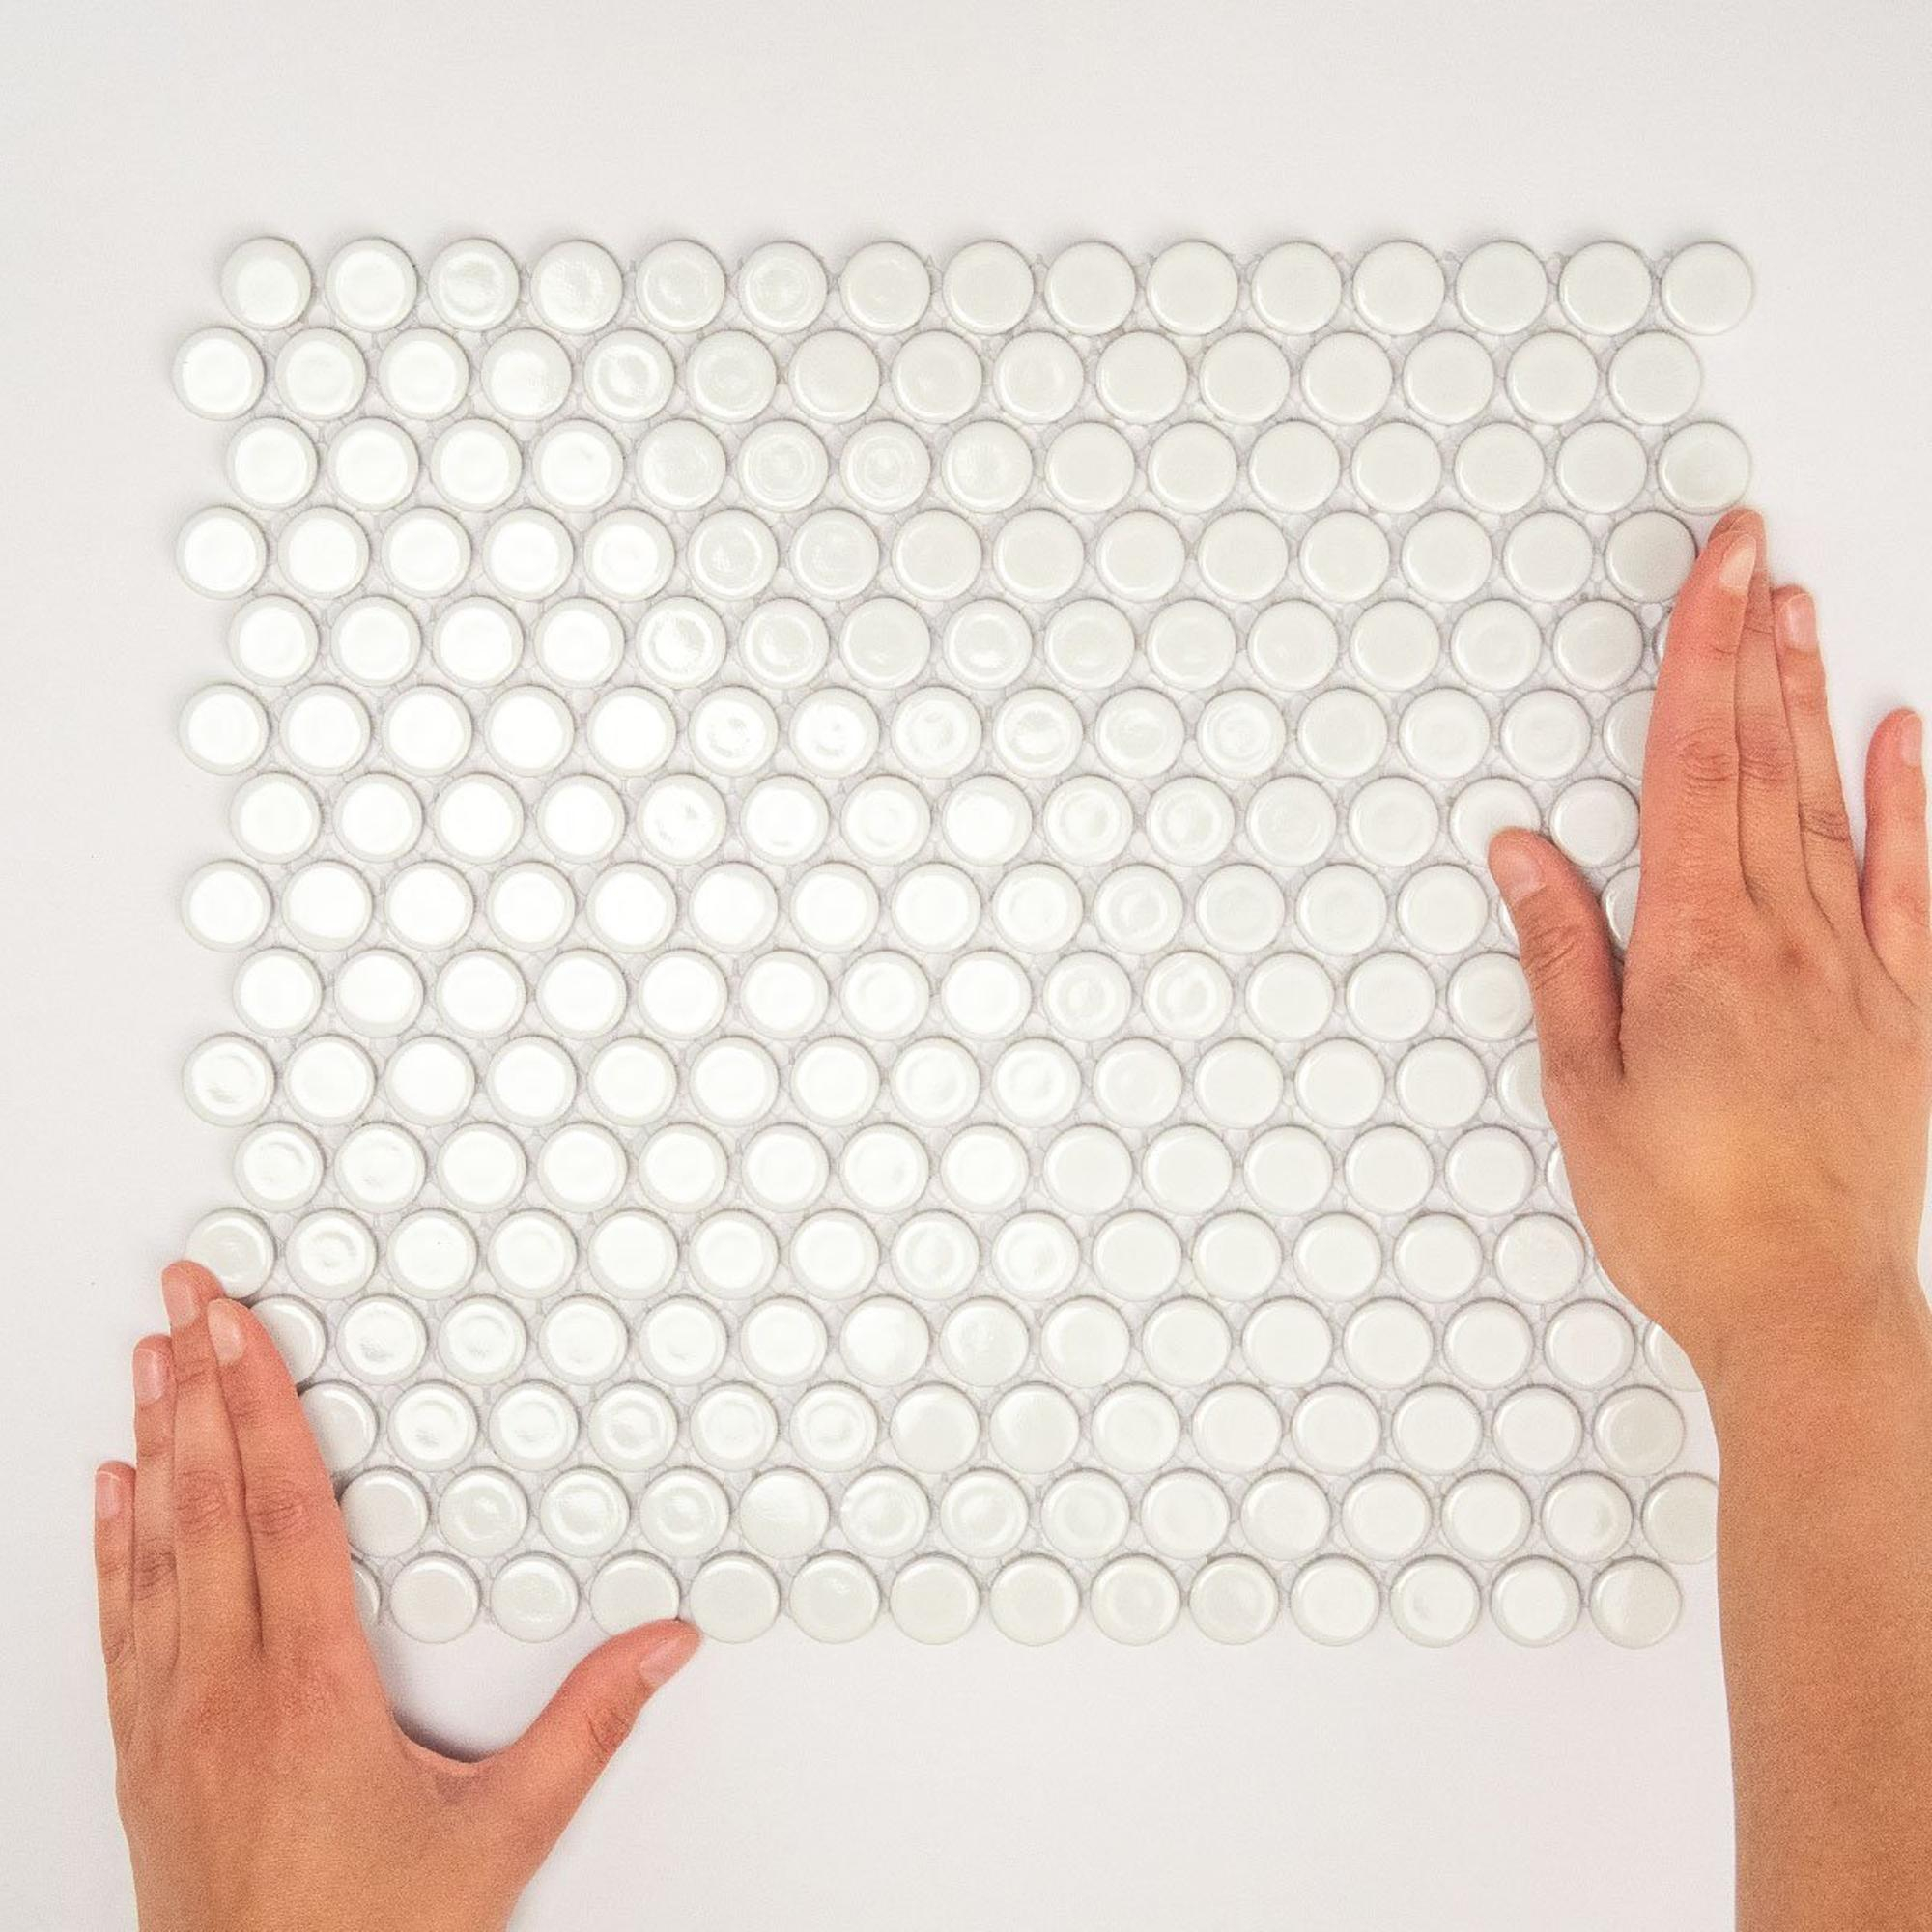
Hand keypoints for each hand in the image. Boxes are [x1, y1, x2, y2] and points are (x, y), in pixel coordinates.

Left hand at [93, 1259, 699, 1931]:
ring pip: (154, 1550)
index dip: (263, 1404)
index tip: (240, 1327)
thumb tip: (663, 1646)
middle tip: (182, 1297)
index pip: (285, 1509)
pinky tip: (112, 1493)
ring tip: (148, 1362)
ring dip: (154, 1444)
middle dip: (197, 1385)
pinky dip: (113, 1544)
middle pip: (208, 1503)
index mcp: (310, 1690)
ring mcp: (169, 1721)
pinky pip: (119, 1622)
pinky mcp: (143, 1754)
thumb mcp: (499, 1836)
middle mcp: (224, 1690)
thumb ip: (587, 1727)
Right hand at [1487, 507, 1931, 1390]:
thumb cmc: (1683, 1213)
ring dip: (1811, 701)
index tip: (1716, 572)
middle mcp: (1782, 940)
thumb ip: (1562, 956)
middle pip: (1760, 763)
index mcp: (1694, 951)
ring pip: (1831, 805)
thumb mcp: (1585, 1089)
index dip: (1701, 657)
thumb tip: (1524, 855)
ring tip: (1803, 611)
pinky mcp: (1906, 1013)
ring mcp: (1854, 970)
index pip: (1692, 767)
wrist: (1804, 1307)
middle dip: (1752, 645)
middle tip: (1754, 551)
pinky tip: (1906, 739)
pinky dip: (1914, 806)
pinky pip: (1914, 888)